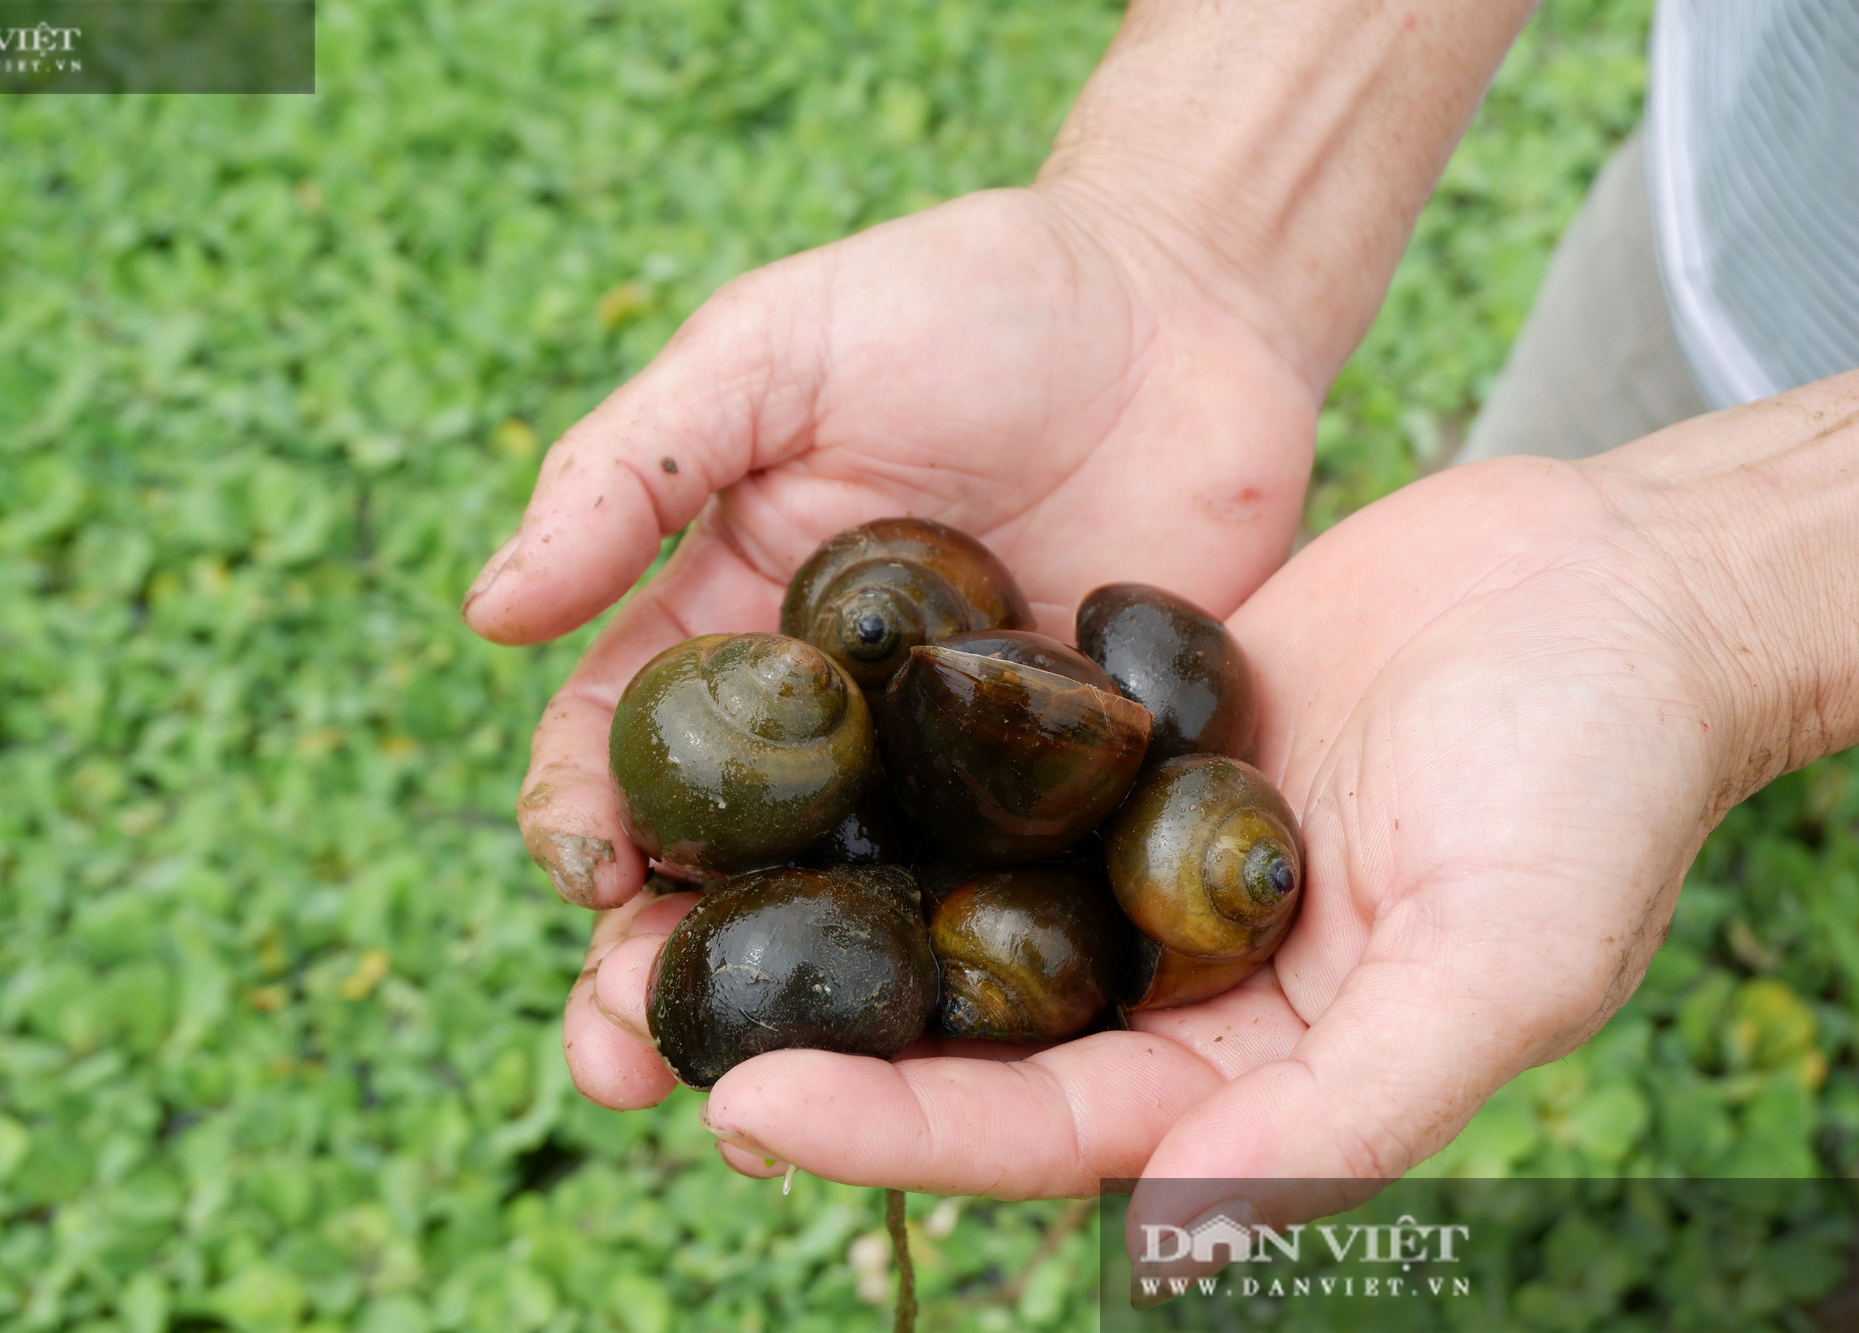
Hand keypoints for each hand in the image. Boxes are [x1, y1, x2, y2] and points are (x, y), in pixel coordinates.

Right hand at [463, 187, 1317, 1107]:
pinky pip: (1013, 911)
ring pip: (850, 926)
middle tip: (622, 1062)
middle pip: (719, 877)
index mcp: (728, 629)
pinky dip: (968, 992)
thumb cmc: (963, 300)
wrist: (1184, 300)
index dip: (580, 819)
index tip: (580, 873)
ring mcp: (951, 783)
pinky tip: (942, 1067)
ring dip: (793, 1024)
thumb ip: (631, 469)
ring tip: (746, 1116)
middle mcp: (828, 732)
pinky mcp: (1075, 805)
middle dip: (655, 972)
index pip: (621, 750)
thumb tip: (485, 612)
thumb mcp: (774, 351)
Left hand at [668, 413, 1791, 1198]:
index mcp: (1243, 1069)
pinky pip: (983, 768)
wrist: (1613, 591)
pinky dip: (887, 769)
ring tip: (650, 893)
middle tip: (632, 1019)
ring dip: (818, 904)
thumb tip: (1174, 1240)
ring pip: (948, 900)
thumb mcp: (1501, 962)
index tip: (751, 1106)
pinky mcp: (1117, 741)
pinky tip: (773, 748)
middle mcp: (1169, 979)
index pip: (1042, 1128)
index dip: (899, 1131)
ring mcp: (1132, 855)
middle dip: (807, 1035)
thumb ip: (1346, 1108)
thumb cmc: (1596, 785)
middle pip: (960, 1032)